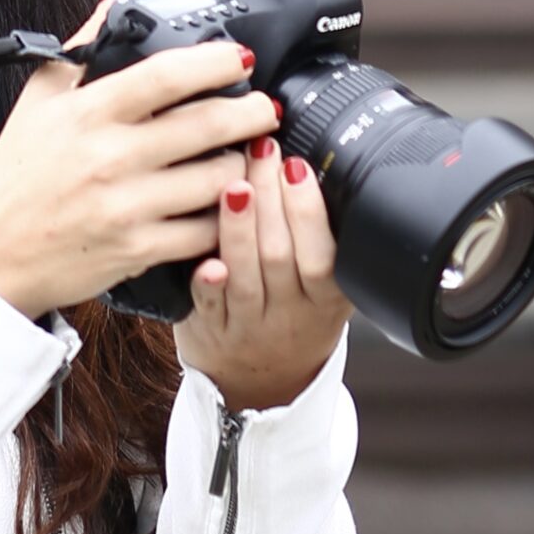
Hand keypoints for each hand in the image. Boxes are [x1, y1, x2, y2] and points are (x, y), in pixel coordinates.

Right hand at [0, 0, 281, 319]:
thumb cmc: (18, 174)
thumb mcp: (41, 98)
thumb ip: (86, 42)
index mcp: (87, 113)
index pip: (164, 75)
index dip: (214, 61)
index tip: (239, 58)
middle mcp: (109, 157)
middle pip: (206, 125)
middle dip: (252, 112)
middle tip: (265, 107)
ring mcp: (126, 206)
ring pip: (216, 180)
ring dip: (242, 165)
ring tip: (245, 154)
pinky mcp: (139, 249)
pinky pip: (205, 232)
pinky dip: (225, 217)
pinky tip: (226, 203)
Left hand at [173, 136, 352, 411]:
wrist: (261, 384)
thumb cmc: (290, 313)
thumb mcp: (322, 284)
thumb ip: (314, 235)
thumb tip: (297, 159)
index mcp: (328, 296)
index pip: (325, 252)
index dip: (309, 209)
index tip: (295, 164)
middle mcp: (292, 312)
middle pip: (282, 253)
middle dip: (271, 196)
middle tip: (259, 150)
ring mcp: (251, 324)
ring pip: (247, 275)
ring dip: (239, 226)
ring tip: (232, 182)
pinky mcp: (212, 333)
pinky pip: (210, 306)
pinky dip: (208, 282)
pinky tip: (205, 257)